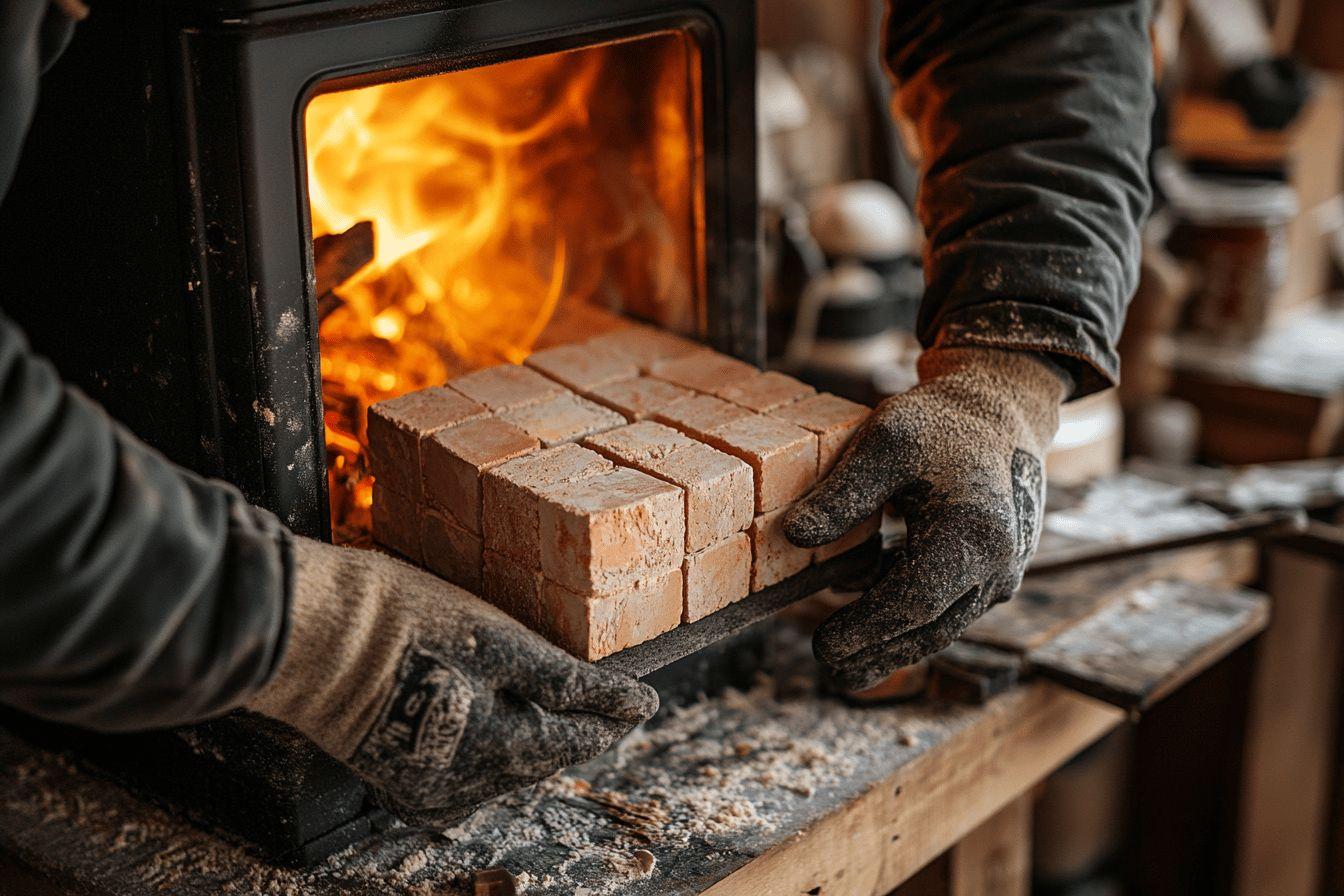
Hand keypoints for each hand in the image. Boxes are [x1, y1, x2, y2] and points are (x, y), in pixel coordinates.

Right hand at [246, 538, 657, 825]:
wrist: (307, 630)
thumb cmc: (403, 625)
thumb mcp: (503, 644)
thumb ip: (572, 683)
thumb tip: (640, 706)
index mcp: (499, 756)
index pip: (578, 742)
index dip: (612, 716)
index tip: (640, 699)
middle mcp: (465, 792)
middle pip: (538, 755)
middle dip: (563, 721)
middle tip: (592, 688)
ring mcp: (426, 791)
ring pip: (501, 763)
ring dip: (519, 729)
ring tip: (527, 685)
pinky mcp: (397, 780)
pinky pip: (461, 766)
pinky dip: (478, 737)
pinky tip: (473, 703)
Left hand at [784, 347, 1066, 690]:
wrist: (998, 414)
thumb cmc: (937, 424)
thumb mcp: (883, 442)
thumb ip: (841, 492)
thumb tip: (793, 535)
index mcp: (973, 532)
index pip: (913, 602)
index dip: (866, 630)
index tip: (823, 647)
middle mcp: (998, 563)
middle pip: (930, 628)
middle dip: (877, 654)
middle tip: (828, 669)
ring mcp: (1003, 573)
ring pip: (942, 626)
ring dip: (894, 649)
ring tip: (845, 670)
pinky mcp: (996, 574)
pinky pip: (950, 609)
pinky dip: (910, 623)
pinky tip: (869, 628)